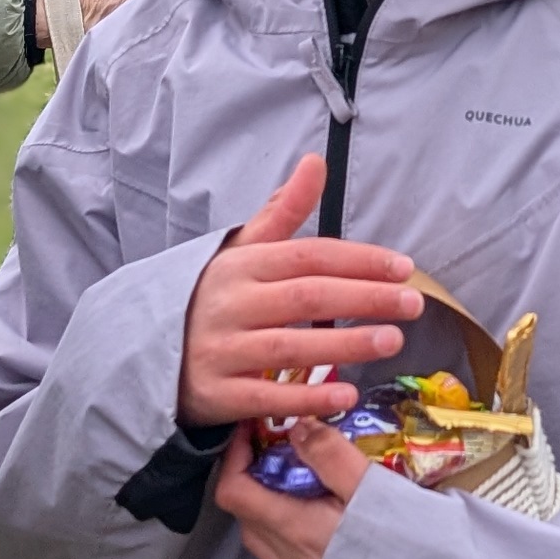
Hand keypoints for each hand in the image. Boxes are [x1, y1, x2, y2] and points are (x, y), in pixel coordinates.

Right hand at [179, 154, 420, 426]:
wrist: (145, 353)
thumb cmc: (211, 298)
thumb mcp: (240, 251)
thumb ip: (283, 212)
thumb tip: (316, 162)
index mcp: (242, 264)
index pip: (309, 255)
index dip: (360, 259)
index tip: (404, 268)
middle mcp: (231, 303)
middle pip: (308, 296)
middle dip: (365, 298)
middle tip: (413, 304)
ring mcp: (221, 350)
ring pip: (291, 345)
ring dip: (346, 344)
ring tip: (392, 341)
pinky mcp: (216, 394)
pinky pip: (267, 395)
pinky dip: (307, 396)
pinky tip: (346, 396)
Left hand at [214, 417, 371, 558]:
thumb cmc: (404, 549)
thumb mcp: (375, 492)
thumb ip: (332, 457)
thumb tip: (297, 427)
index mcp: (295, 529)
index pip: (234, 491)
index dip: (235, 456)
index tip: (256, 431)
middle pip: (244, 512)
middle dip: (255, 476)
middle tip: (286, 451)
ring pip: (261, 536)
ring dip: (270, 505)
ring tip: (304, 483)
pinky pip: (280, 556)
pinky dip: (286, 530)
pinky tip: (318, 521)